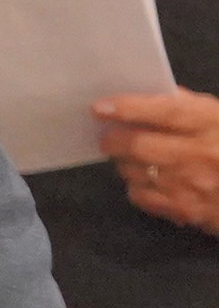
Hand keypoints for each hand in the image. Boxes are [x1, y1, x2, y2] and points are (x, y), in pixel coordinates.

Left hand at [96, 87, 218, 235]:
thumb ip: (192, 107)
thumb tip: (156, 97)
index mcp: (214, 124)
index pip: (166, 112)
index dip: (130, 108)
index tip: (100, 107)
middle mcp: (200, 155)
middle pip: (139, 146)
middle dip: (113, 139)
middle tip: (107, 136)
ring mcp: (191, 186)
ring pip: (134, 172)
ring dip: (124, 162)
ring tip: (131, 156)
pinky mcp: (184, 210)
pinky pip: (140, 196)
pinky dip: (136, 185)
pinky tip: (148, 179)